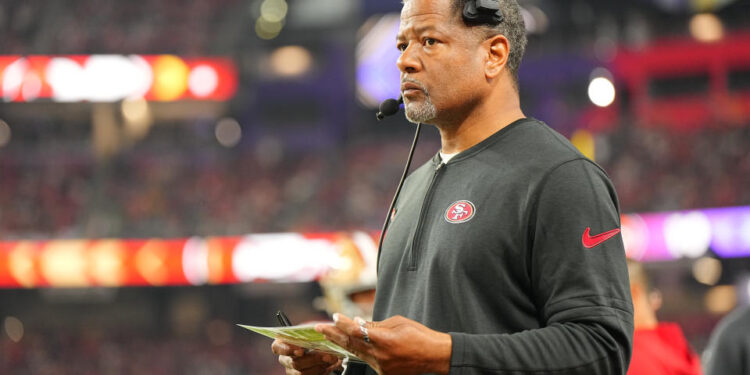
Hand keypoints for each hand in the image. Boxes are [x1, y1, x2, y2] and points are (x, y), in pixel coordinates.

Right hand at [271, 339, 342, 374]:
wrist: (321, 345)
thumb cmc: (312, 336)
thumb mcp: (311, 331)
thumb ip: (312, 332)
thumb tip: (322, 332)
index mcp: (282, 343)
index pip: (277, 347)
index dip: (287, 350)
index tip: (301, 350)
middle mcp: (285, 358)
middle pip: (294, 363)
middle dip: (313, 359)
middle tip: (328, 356)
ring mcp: (291, 370)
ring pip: (302, 373)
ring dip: (319, 366)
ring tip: (332, 360)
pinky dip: (321, 372)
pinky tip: (328, 366)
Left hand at [315, 314, 451, 374]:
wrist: (435, 356)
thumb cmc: (419, 335)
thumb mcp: (397, 323)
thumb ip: (375, 325)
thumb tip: (358, 322)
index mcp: (383, 340)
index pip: (356, 331)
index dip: (343, 323)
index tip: (334, 316)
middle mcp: (379, 355)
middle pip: (350, 344)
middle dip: (333, 334)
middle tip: (319, 327)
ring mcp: (381, 366)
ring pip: (357, 353)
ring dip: (343, 343)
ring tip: (330, 334)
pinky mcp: (384, 373)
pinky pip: (367, 360)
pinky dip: (359, 350)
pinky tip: (353, 344)